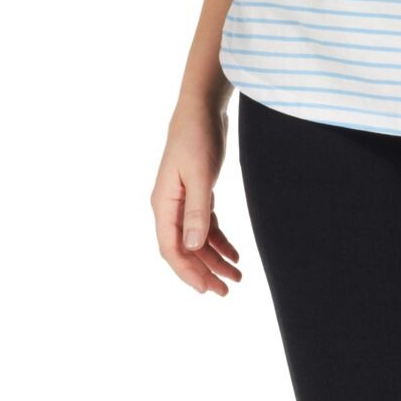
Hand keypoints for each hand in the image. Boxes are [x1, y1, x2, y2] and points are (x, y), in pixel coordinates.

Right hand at [150, 98, 243, 294]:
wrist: (202, 108)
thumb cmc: (197, 137)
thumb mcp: (200, 175)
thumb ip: (197, 212)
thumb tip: (192, 248)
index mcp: (164, 204)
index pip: (171, 248)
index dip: (188, 272)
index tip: (207, 289)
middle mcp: (169, 206)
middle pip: (184, 249)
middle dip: (204, 272)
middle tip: (226, 291)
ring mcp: (182, 201)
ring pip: (196, 241)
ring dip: (214, 260)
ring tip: (237, 278)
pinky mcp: (197, 194)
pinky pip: (206, 226)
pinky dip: (219, 242)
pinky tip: (234, 255)